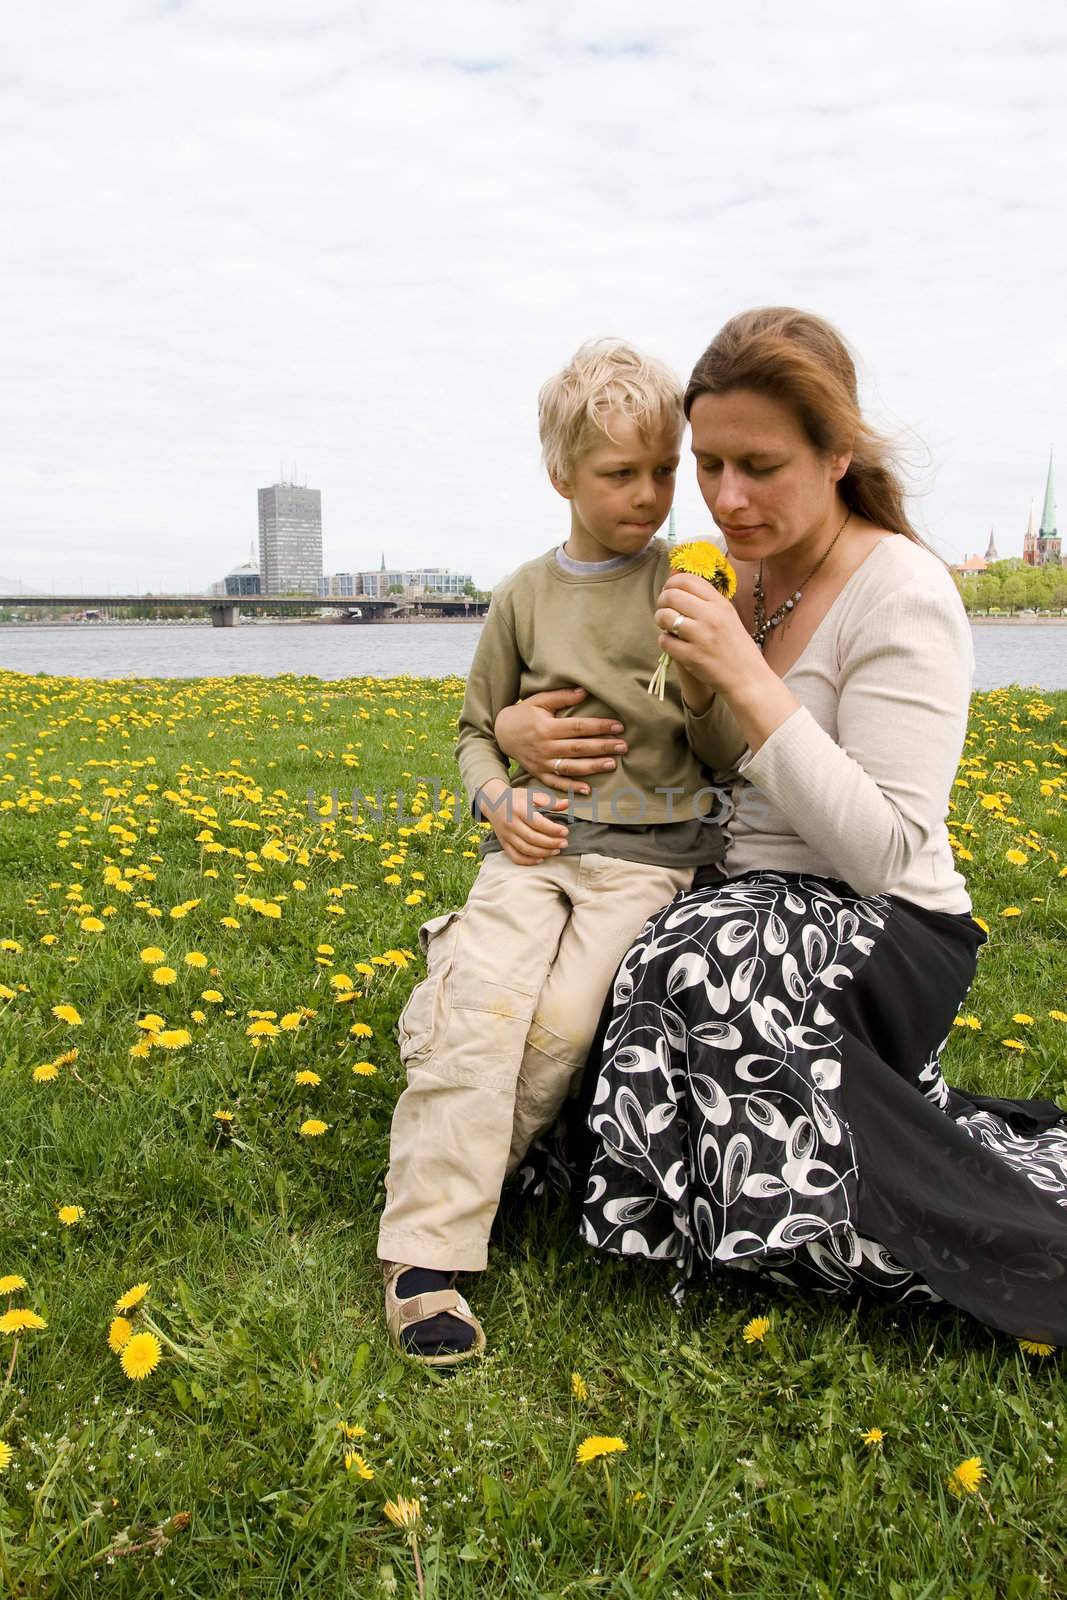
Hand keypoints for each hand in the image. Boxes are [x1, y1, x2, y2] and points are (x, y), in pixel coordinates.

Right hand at [476, 779, 569, 865]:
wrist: (493, 802)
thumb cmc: (516, 798)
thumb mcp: (532, 794)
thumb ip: (550, 801)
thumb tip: (567, 804)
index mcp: (519, 809)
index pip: (537, 823)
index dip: (553, 829)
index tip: (565, 831)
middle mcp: (511, 824)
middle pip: (532, 838)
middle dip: (551, 843)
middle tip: (564, 843)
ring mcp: (506, 835)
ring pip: (525, 849)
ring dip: (543, 852)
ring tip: (556, 850)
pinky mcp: (504, 843)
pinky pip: (515, 856)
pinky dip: (528, 861)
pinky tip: (541, 859)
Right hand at [494, 688, 626, 794]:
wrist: (502, 733)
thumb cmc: (524, 714)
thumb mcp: (539, 700)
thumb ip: (562, 696)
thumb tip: (585, 691)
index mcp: (547, 727)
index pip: (579, 727)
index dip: (600, 727)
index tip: (619, 727)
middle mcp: (545, 746)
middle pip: (579, 748)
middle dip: (603, 747)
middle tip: (623, 746)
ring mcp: (542, 762)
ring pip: (571, 767)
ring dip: (593, 766)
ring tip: (612, 764)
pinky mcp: (539, 773)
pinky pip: (556, 783)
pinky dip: (571, 787)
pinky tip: (588, 790)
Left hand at [654, 572, 799, 753]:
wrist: (748, 677)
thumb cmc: (736, 645)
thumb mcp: (727, 615)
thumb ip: (705, 598)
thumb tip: (676, 578)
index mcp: (720, 603)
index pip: (686, 579)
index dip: (671, 583)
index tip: (670, 592)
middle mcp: (711, 616)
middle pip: (671, 595)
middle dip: (662, 601)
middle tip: (666, 611)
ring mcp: (701, 636)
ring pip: (664, 616)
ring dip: (660, 620)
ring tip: (668, 627)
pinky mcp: (692, 656)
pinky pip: (664, 641)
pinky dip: (665, 641)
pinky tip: (674, 644)